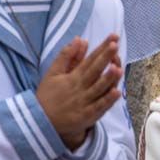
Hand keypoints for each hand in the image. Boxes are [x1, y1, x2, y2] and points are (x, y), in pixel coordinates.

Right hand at [36, 35, 122, 149]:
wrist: (41, 120)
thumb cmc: (48, 94)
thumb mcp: (52, 72)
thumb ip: (66, 56)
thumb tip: (80, 39)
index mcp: (72, 76)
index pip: (90, 59)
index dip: (101, 49)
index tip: (112, 38)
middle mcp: (79, 87)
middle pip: (95, 70)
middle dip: (106, 57)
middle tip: (115, 45)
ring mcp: (84, 102)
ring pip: (98, 88)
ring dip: (108, 78)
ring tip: (117, 67)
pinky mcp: (87, 116)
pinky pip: (99, 107)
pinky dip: (107, 100)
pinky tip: (116, 92)